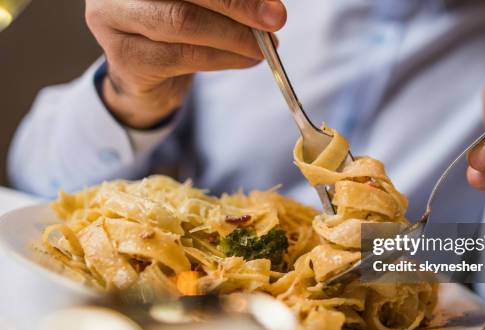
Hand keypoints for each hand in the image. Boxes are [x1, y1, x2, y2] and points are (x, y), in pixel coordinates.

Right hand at [85, 0, 286, 127]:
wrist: (143, 73)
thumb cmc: (175, 24)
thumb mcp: (201, 2)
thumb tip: (268, 4)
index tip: (272, 3)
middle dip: (239, 6)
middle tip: (275, 21)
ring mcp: (113, 20)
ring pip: (185, 23)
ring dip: (234, 37)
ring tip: (263, 47)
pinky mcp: (124, 58)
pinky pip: (184, 56)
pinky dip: (224, 58)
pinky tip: (246, 60)